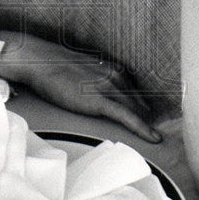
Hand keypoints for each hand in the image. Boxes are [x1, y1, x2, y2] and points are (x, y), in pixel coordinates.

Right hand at [0, 33, 161, 142]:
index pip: (134, 89)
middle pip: (139, 101)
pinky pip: (127, 117)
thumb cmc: (53, 66)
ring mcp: (108, 87)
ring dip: (148, 124)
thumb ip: (92, 78)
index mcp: (110, 68)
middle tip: (158, 131)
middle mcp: (114, 76)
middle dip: (149, 116)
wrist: (39, 61)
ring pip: (136, 110)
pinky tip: (154, 138)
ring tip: (159, 138)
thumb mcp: (79, 69)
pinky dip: (143, 129)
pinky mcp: (100, 100)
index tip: (150, 115)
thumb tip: (91, 89)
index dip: (143, 104)